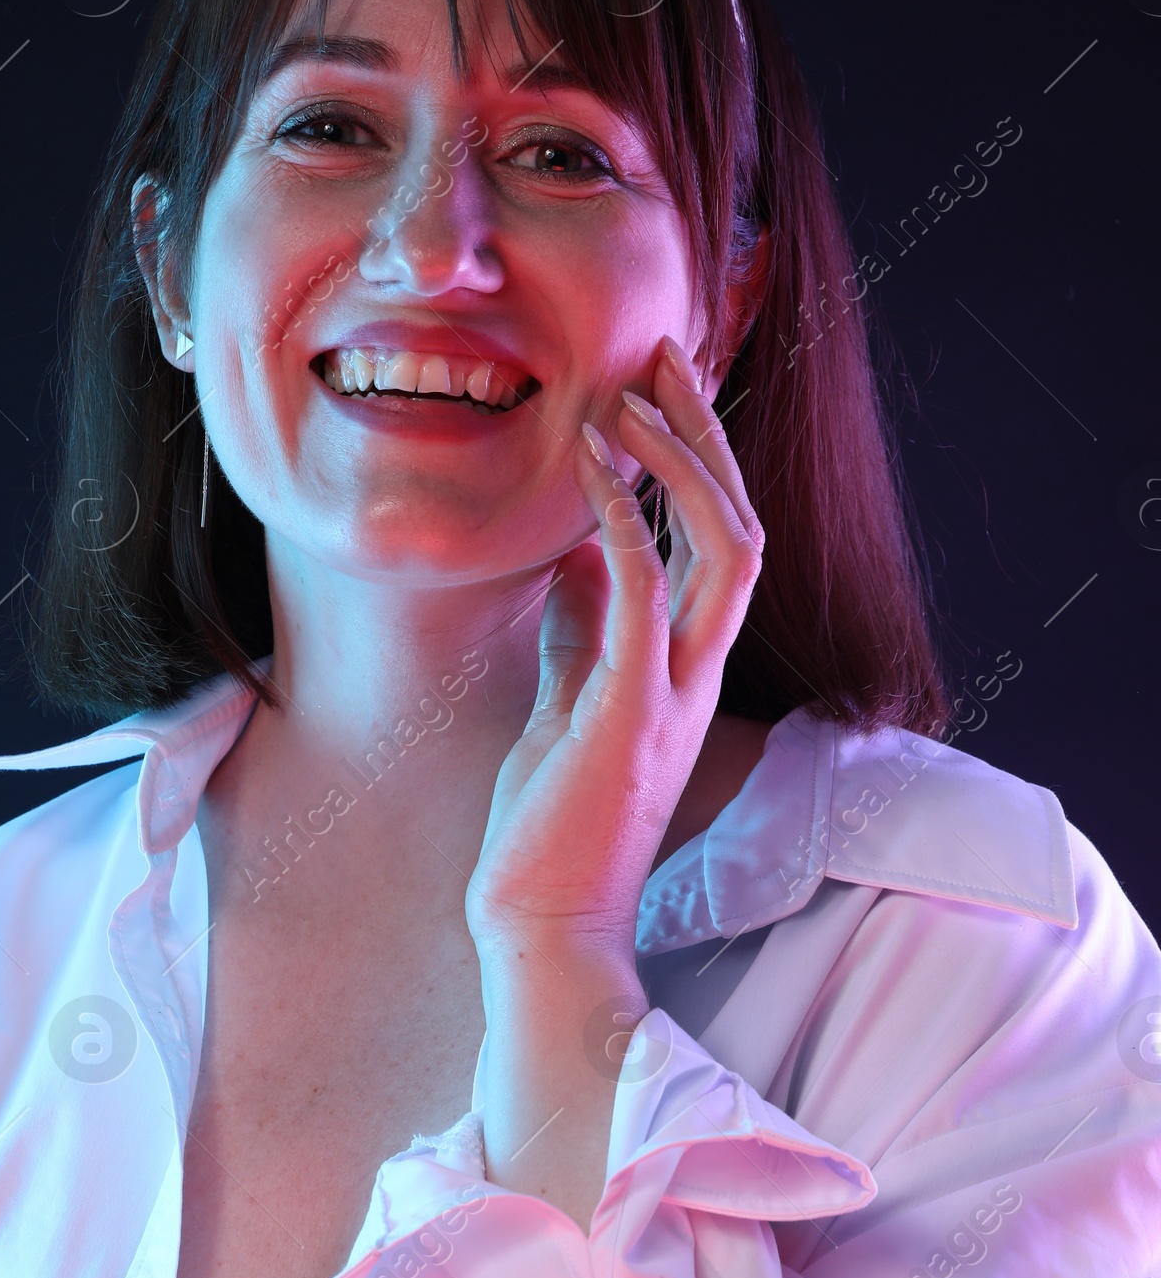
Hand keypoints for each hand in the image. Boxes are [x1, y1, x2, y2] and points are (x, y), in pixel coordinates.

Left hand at [466, 337, 763, 1220]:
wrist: (536, 923)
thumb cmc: (546, 824)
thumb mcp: (567, 699)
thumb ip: (586, 628)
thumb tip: (582, 550)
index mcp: (686, 669)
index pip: (719, 542)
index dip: (697, 458)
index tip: (656, 387)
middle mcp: (699, 673)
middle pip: (742, 526)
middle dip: (707, 434)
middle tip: (665, 354)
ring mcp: (674, 692)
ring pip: (723, 548)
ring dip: (680, 461)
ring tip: (633, 393)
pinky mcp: (629, 710)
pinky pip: (648, 591)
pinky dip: (625, 514)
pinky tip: (592, 461)